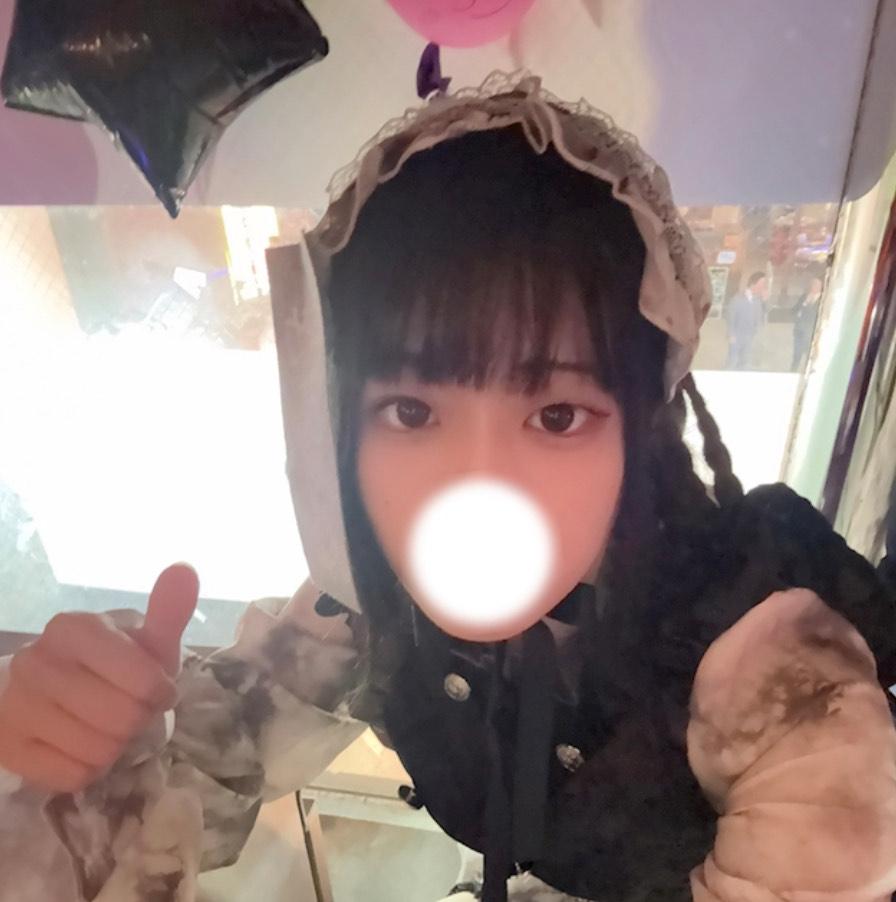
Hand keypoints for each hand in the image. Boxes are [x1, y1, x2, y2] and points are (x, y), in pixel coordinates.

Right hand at [0, 563, 198, 793]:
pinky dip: (88, 770)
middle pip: (122, 719)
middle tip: (131, 711)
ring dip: (114, 747)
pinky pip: (72, 776)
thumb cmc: (113, 663)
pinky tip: (81, 746)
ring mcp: (15, 704)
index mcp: (75, 627)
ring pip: (97, 751)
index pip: (143, 681)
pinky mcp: (6, 746)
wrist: (52, 688)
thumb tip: (185, 570)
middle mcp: (36, 661)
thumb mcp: (146, 639)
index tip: (158, 689)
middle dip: (138, 721)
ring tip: (107, 727)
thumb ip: (168, 610)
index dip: (160, 693)